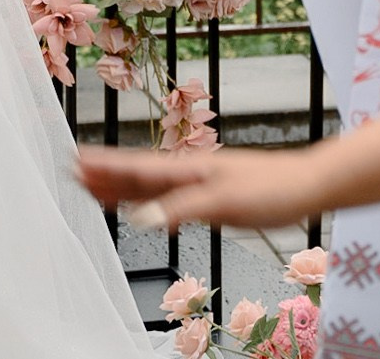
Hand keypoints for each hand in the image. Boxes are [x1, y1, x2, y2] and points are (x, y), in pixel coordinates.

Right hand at [75, 145, 323, 230]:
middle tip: (72, 171)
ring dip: (121, 186)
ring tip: (93, 185)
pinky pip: (169, 197)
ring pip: (150, 185)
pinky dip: (148, 200)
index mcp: (187, 169)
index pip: (136, 167)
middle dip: (104, 173)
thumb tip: (142, 218)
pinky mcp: (210, 196)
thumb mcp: (225, 202)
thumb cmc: (273, 189)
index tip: (76, 161)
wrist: (307, 185)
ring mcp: (199, 183)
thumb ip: (182, 208)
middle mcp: (188, 172)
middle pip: (136, 174)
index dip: (106, 167)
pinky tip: (141, 206)